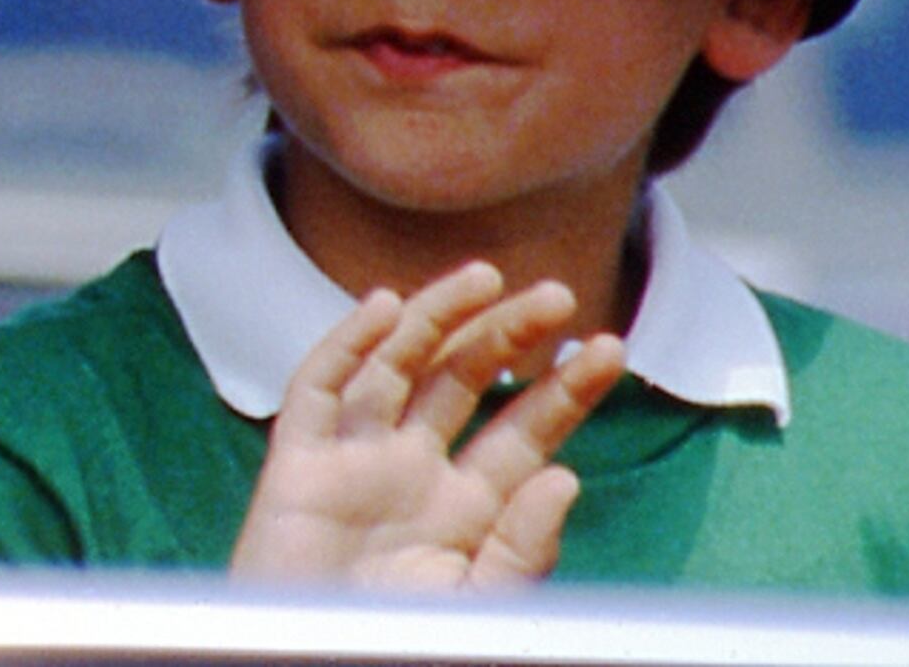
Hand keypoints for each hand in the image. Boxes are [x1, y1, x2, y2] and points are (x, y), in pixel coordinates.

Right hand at [229, 260, 626, 590]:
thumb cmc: (398, 649)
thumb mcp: (483, 606)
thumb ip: (523, 549)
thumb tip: (565, 475)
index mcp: (468, 511)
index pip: (525, 433)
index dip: (565, 390)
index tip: (609, 348)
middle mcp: (414, 474)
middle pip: (466, 382)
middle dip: (511, 335)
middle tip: (557, 295)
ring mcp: (355, 463)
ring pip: (398, 365)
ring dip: (439, 316)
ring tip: (485, 278)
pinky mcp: (298, 465)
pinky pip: (319, 388)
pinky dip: (346, 343)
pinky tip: (385, 307)